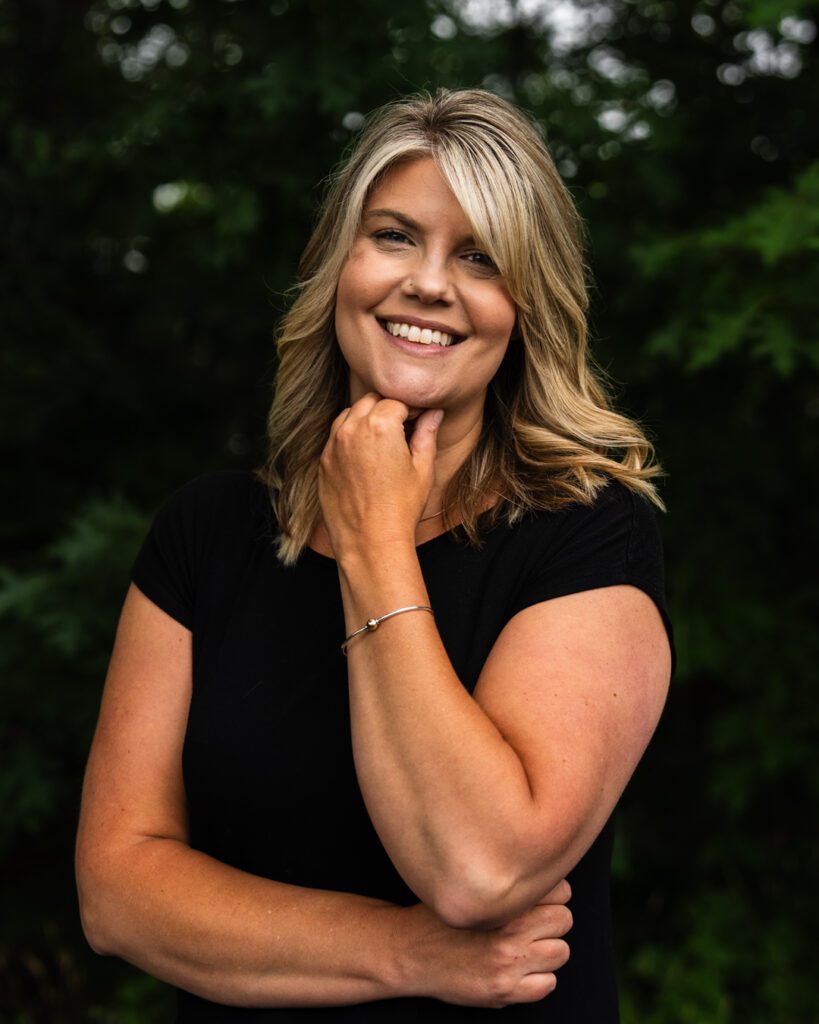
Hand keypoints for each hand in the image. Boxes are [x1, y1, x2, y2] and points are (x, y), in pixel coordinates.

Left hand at [318, 393, 443, 556]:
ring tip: (382, 443)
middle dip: (386, 410)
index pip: (396, 401)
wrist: (369, 541)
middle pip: (370, 401)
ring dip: (365, 420)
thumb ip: (427, 435)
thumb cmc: (401, 507)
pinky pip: (336, 436)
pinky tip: (365, 457)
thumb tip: (433, 414)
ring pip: (349, 415)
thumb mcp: (423, 469)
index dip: (410, 410)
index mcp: (379, 426)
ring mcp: (333, 445)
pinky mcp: (323, 461)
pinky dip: (350, 437)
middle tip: (401, 431)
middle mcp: (351, 429)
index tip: (418, 422)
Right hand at [399, 880, 571, 1007]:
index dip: (552, 893)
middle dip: (552, 920)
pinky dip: (538, 979)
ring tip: (527, 947)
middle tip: (535, 923)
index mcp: (501, 903)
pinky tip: (521, 969)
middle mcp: (509, 934)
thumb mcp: (469, 890)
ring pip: (561, 952)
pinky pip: (547, 985)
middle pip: (564, 919)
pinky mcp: (505, 991)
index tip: (541, 898)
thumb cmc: (437, 918)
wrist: (411, 953)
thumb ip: (501, 886)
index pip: (558, 890)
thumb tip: (535, 875)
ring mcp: (509, 965)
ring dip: (547, 950)